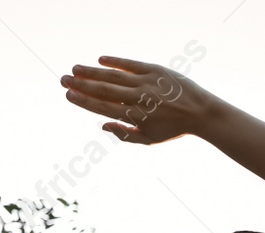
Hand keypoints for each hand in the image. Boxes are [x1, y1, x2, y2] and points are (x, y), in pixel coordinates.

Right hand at [59, 56, 219, 144]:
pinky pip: (131, 64)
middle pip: (103, 90)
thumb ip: (124, 135)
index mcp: (135, 117)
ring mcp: (147, 82)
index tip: (68, 95)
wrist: (201, 112)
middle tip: (63, 79)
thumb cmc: (173, 129)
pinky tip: (100, 60)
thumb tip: (103, 125)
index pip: (103, 108)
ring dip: (92, 72)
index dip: (83, 101)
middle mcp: (138, 98)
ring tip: (75, 69)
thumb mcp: (149, 140)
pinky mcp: (156, 70)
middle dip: (81, 84)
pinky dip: (115, 61)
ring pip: (114, 76)